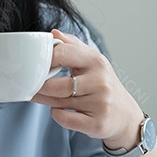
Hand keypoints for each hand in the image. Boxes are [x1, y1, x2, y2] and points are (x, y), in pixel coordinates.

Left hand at [30, 29, 144, 149]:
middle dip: (41, 85)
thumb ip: (72, 45)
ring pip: (59, 103)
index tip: (36, 64)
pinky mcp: (97, 124)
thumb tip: (54, 33)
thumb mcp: (92, 61)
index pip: (63, 54)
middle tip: (31, 84)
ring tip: (38, 95)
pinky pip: (65, 119)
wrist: (125, 115)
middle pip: (59, 84)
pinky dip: (56, 115)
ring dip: (44, 99)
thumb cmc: (103, 85)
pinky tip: (57, 110)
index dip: (45, 59)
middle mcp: (100, 82)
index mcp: (96, 62)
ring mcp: (100, 104)